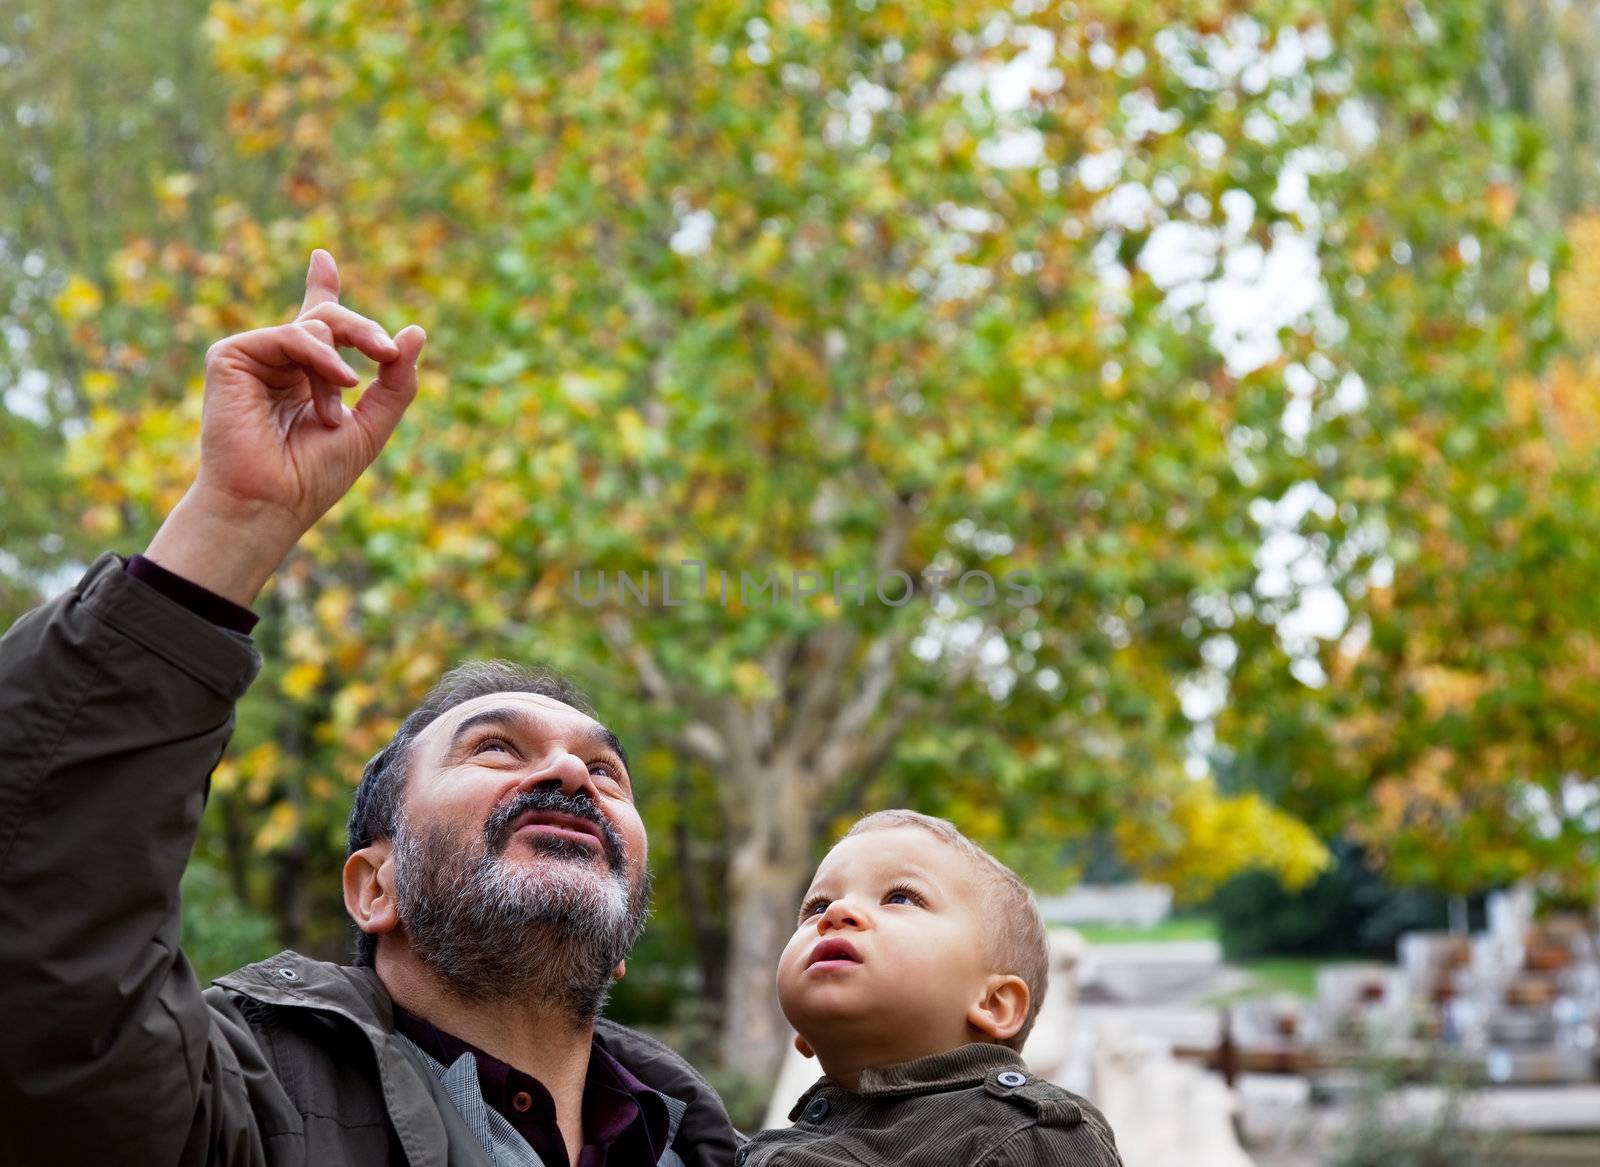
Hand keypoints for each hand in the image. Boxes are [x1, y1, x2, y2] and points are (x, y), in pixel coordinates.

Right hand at [144, 251, 425, 605]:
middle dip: (365, 331)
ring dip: (340, 365)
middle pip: (329, 318)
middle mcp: (279, 362)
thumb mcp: (372, 426)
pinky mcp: (231, 356)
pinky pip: (291, 334)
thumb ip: (397, 382)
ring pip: (315, 325)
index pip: (316, 323)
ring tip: (338, 410)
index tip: (322, 257)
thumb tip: (416, 331)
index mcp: (306, 376)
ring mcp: (254, 358)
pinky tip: (338, 383)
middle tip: (387, 352)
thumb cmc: (314, 476)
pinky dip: (320, 356)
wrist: (270, 503)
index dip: (320, 287)